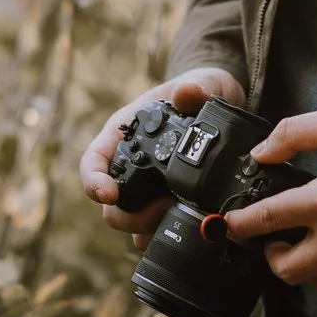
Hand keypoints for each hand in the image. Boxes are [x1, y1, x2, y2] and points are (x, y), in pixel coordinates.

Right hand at [79, 67, 244, 249]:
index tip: (109, 195)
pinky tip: (188, 228)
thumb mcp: (205, 83)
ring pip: (132, 222)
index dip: (93, 181)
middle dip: (130, 216)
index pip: (94, 161)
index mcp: (125, 133)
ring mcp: (147, 187)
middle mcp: (130, 164)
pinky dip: (166, 233)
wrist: (223, 106)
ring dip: (148, 229)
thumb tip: (185, 93)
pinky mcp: (168, 202)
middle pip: (110, 204)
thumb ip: (197, 87)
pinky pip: (156, 228)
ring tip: (179, 219)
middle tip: (164, 209)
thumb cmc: (203, 90)